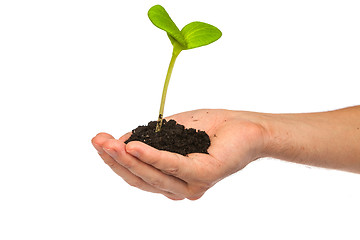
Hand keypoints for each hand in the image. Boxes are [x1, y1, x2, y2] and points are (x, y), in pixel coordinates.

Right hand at [92, 109, 266, 199]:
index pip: (136, 174)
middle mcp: (179, 187)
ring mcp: (192, 184)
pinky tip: (134, 146)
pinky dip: (152, 156)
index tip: (98, 141)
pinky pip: (172, 165)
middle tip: (97, 140)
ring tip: (109, 143)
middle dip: (115, 159)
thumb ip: (148, 140)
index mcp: (171, 179)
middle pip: (140, 178)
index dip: (115, 160)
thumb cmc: (211, 129)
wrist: (246, 126)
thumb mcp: (171, 132)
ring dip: (128, 159)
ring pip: (152, 175)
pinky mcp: (204, 174)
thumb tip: (121, 142)